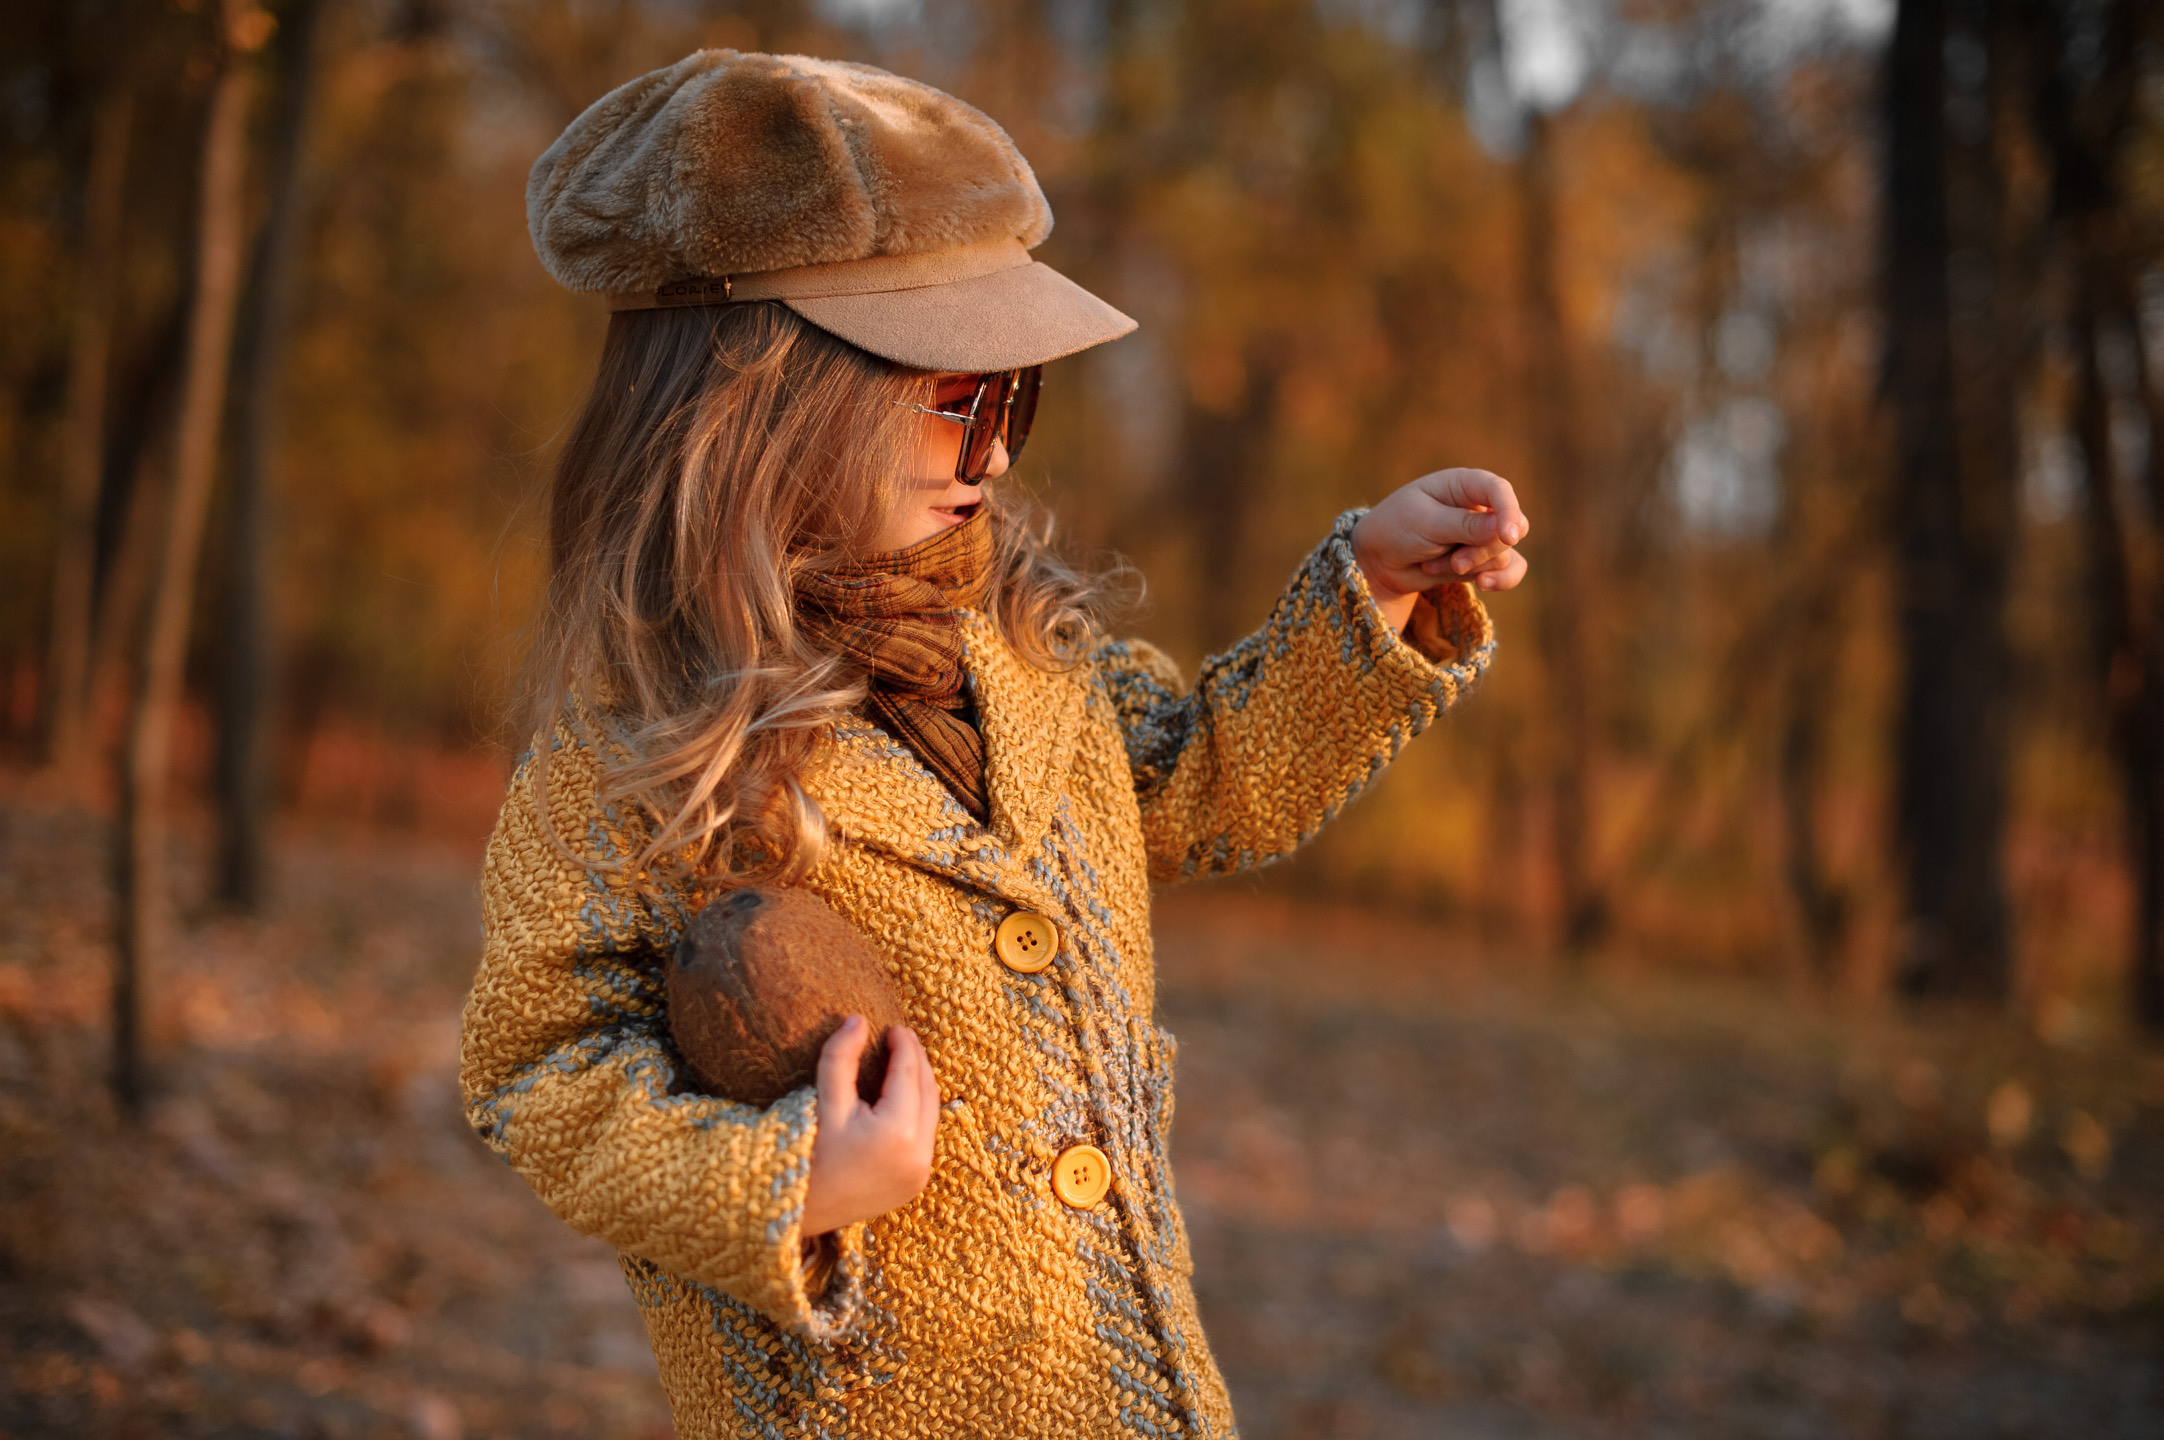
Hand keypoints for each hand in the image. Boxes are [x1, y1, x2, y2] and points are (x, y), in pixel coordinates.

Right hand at [799, 1016, 939, 1236]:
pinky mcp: (914, 1185)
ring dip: (920, 1087)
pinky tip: (901, 1099)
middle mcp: (918, 1155)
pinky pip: (924, 1138)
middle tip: (901, 1038)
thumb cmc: (806, 1153)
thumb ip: (841, 1056)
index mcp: (898, 1131)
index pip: (909, 1075)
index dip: (904, 1046)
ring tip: (902, 1063)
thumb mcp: (824, 1100)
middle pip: (928, 1093)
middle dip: (917, 1062)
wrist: (796, 1211)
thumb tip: (858, 1020)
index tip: (893, 1027)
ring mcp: (919, 1173)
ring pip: (930, 1116)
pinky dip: (917, 1113)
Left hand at [1351, 469, 1530, 631]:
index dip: (1508, 511)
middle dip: (1484, 551)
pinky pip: (1510, 570)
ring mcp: (1484, 533)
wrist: (1380, 561)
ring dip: (1472, 568)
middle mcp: (1480, 506)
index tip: (1508, 537)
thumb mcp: (1424, 523)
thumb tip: (1504, 530)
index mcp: (1464, 484)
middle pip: (1511, 527)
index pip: (1499, 490)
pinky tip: (1483, 585)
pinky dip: (1499, 580)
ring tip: (1434, 565)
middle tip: (1455, 562)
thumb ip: (1463, 525)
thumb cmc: (1396, 529)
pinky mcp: (1484, 559)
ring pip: (1505, 554)